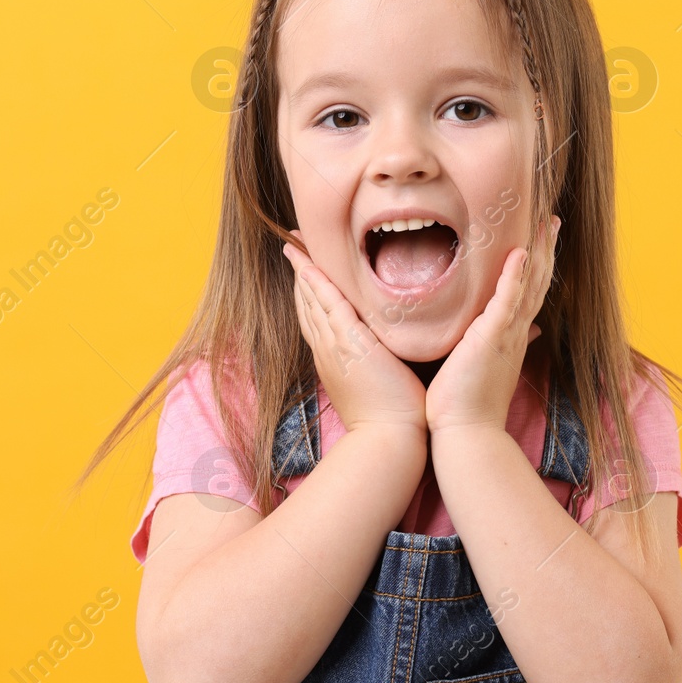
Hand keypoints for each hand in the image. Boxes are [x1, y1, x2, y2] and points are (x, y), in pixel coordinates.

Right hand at [283, 231, 426, 433]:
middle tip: (291, 246)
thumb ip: (375, 361)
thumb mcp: (376, 382)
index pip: (316, 317)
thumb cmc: (390, 416)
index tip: (303, 270)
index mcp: (334, 358)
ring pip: (313, 300)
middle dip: (300, 274)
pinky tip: (310, 265)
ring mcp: (336, 345)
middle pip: (307, 304)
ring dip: (303, 271)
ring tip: (294, 246)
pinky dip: (318, 284)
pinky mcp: (350, 342)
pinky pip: (329, 305)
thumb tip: (385, 349)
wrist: (388, 436)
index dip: (308, 292)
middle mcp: (328, 349)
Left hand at [426, 215, 559, 432]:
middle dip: (546, 248)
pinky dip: (514, 277)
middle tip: (552, 218)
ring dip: (538, 252)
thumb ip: (502, 343)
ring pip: (529, 285)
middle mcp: (516, 331)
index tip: (541, 237)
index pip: (529, 292)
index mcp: (512, 336)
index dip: (537, 264)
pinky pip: (507, 302)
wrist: (466, 432)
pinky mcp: (492, 338)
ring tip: (545, 223)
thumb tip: (529, 331)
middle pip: (537, 281)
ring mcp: (507, 334)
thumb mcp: (487, 365)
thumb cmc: (469, 402)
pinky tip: (520, 253)